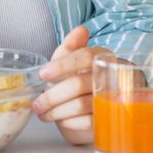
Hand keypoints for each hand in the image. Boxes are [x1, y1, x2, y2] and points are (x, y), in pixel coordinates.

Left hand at [31, 25, 108, 145]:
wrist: (95, 111)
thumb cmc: (80, 81)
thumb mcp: (71, 62)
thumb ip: (71, 47)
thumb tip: (81, 30)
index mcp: (104, 57)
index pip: (86, 56)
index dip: (62, 65)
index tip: (43, 74)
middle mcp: (114, 76)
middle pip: (79, 83)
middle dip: (52, 95)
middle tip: (36, 104)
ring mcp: (115, 100)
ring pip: (81, 104)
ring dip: (56, 111)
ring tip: (43, 114)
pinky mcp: (112, 120)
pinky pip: (88, 122)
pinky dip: (70, 122)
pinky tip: (61, 121)